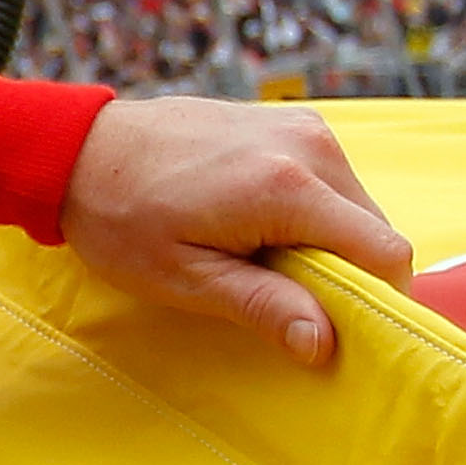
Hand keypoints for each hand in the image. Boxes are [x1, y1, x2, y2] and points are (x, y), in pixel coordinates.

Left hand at [56, 96, 413, 365]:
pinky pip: (332, 180)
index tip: (341, 328)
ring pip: (357, 206)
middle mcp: (309, 145)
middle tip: (285, 295)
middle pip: (376, 229)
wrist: (79, 150)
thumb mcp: (185, 278)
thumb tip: (325, 344)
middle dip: (349, 274)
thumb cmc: (121, 219)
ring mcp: (302, 126)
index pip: (385, 253)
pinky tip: (259, 224)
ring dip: (329, 243)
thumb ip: (263, 306)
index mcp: (288, 187)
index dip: (379, 302)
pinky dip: (314, 212)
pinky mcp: (290, 121)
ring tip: (261, 256)